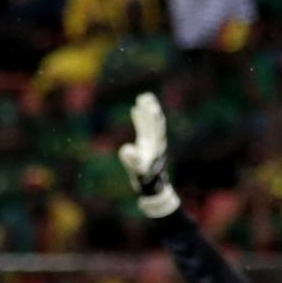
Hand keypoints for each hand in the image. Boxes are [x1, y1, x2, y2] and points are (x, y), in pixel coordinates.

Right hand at [118, 92, 180, 218]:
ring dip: (146, 110)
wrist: (152, 185)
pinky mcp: (148, 144)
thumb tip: (126, 150)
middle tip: (144, 97)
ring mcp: (152, 142)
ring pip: (151, 123)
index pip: (152, 126)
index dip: (148, 115)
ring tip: (141, 98)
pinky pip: (145, 128)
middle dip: (149, 109)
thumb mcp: (137, 169)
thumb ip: (132, 159)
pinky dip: (141, 119)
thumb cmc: (144, 177)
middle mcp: (155, 140)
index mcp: (153, 144)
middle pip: (153, 121)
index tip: (143, 104)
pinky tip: (135, 110)